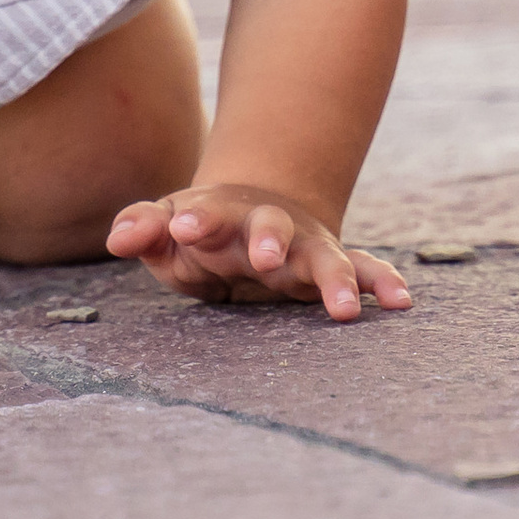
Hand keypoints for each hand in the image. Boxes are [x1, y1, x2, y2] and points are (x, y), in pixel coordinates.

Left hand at [105, 185, 412, 320]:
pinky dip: (382, 281)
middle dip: (267, 238)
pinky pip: (362, 269)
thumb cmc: (199, 228)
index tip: (182, 225)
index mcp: (220, 215)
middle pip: (269, 226)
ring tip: (343, 308)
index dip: (195, 219)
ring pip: (322, 256)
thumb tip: (117, 238)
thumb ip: (143, 229)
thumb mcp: (167, 229)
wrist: (254, 210)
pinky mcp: (329, 263)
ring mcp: (302, 244)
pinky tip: (401, 301)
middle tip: (262, 255)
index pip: (205, 213)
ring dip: (334, 278)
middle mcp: (267, 226)